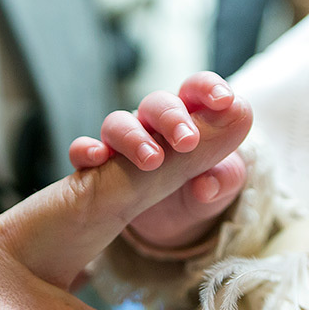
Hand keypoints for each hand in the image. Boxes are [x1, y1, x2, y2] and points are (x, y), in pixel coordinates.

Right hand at [69, 72, 248, 248]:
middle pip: (157, 103)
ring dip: (134, 137)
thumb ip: (225, 178)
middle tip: (188, 142)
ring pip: (118, 122)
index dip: (208, 88)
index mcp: (191, 117)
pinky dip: (86, 150)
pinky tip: (98, 159)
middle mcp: (154, 124)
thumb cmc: (201, 189)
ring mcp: (125, 143)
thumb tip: (207, 185)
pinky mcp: (100, 168)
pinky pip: (83, 151)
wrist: (174, 221)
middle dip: (172, 118)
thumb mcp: (220, 187)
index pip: (196, 89)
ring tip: (152, 161)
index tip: (224, 101)